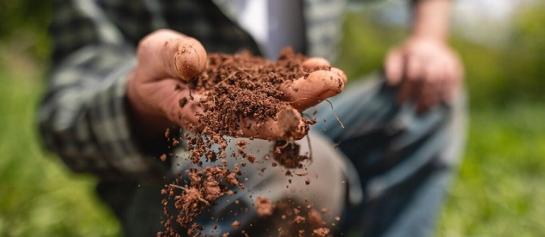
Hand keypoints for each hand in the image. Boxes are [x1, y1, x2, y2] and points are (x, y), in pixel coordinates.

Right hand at [127, 29, 346, 139]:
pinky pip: (278, 81)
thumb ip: (171, 57)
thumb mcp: (153, 56)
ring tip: (336, 76)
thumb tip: (195, 61)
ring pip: (279, 97)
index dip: (264, 124)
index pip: (235, 123)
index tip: (293, 123)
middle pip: (267, 111)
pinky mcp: (252, 85)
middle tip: (333, 84)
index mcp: (200, 113)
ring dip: (309, 89)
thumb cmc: (153, 69)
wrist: (162, 75)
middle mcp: (229, 111)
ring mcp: (244, 99)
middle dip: (301, 100)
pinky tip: (321, 65)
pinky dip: (299, 74)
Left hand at [385, 36, 462, 111]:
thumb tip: (392, 82)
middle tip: (416, 110)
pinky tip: (442, 103)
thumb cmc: (407, 54)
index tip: (400, 102)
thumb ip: (391, 68)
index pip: (412, 75)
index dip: (406, 90)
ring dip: (435, 97)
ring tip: (426, 109)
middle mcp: (432, 55)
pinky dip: (449, 92)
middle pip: (430, 79)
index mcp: (415, 53)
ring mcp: (445, 59)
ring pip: (442, 81)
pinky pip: (454, 80)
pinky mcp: (455, 64)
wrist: (428, 40)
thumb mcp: (395, 56)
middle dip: (423, 96)